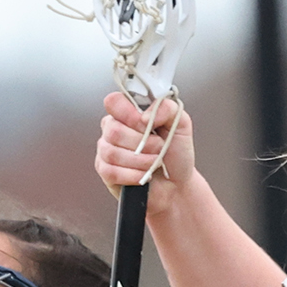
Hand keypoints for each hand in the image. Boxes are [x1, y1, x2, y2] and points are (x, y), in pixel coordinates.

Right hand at [93, 92, 194, 209]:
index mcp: (128, 113)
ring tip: (154, 162)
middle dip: (142, 142)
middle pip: (114, 131)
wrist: (177, 184)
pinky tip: (143, 175)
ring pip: (112, 152)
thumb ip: (167, 109)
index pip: (113, 102)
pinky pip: (111, 171)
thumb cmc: (176, 154)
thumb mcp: (181, 124)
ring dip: (140, 160)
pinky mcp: (105, 172)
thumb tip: (145, 115)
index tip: (146, 123)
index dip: (129, 114)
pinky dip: (132, 175)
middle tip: (158, 147)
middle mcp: (113, 129)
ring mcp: (107, 150)